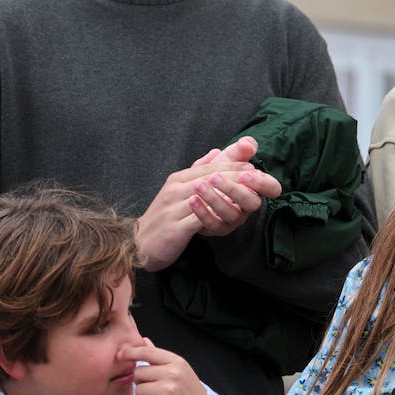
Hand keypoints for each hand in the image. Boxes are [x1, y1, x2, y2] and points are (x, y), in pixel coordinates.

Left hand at [120, 338, 206, 394]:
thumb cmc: (188, 391)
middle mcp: (172, 373)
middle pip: (138, 372)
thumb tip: (144, 340)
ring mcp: (168, 390)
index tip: (121, 354)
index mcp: (176, 361)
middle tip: (154, 387)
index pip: (147, 352)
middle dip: (141, 381)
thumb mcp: (179, 369)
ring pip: (138, 389)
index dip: (131, 352)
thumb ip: (159, 357)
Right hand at [134, 139, 279, 270]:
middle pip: (209, 179)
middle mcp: (174, 191)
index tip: (251, 166)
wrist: (138, 243)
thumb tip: (215, 151)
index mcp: (176, 180)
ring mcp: (174, 209)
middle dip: (234, 176)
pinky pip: (199, 219)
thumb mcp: (176, 189)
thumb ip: (196, 170)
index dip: (230, 166)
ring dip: (229, 194)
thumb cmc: (162, 218)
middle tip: (256, 176)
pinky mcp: (175, 228)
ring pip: (206, 197)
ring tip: (248, 193)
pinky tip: (231, 216)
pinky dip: (216, 215)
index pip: (207, 168)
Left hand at [187, 136, 280, 235]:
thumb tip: (247, 144)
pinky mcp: (218, 228)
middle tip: (214, 177)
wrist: (194, 190)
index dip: (263, 183)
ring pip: (231, 214)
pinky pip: (213, 224)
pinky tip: (192, 199)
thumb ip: (240, 149)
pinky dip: (202, 212)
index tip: (246, 173)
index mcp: (255, 188)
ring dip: (214, 199)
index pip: (272, 189)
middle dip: (234, 189)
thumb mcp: (228, 158)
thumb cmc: (217, 172)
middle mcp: (247, 205)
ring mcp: (234, 219)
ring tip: (198, 185)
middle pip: (251, 203)